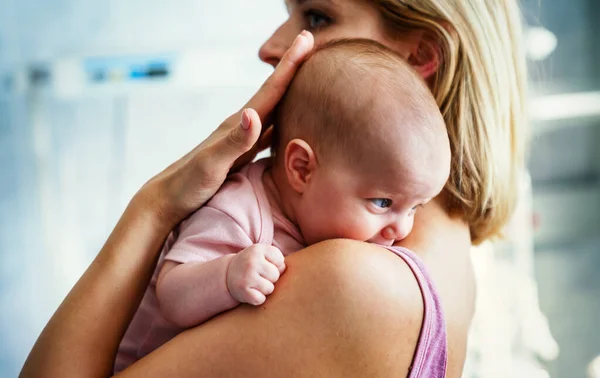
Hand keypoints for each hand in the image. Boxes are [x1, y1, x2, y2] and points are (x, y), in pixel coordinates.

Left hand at [136, 31, 314, 227]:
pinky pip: (270, 132)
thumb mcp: (211, 164)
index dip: (290, 65)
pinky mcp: (242, 154)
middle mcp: (241, 126)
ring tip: (308, 77)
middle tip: (310, 43)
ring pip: (273, 109)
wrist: (169, 199)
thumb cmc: (188, 184)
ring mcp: (241, 139)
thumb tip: (253, 113)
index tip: (306, 39)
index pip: (270, 90)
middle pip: (274, 92)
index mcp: (237, 124)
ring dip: (290, 92)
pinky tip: (292, 122)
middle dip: (293, 68)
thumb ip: (234, 140)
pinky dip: (284, 120)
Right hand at [226, 244, 286, 305]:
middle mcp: (251, 261)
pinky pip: (261, 299)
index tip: (265, 265)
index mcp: (258, 249)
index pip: (280, 261)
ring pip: (270, 288)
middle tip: (259, 276)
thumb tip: (283, 270)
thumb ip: (277, 260)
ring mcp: (246, 276)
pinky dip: (258, 298)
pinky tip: (251, 292)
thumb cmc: (252, 264)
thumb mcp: (262, 254)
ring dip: (265, 289)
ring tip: (255, 283)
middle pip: (275, 275)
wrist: (228, 274)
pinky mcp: (243, 290)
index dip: (275, 266)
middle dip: (270, 278)